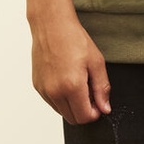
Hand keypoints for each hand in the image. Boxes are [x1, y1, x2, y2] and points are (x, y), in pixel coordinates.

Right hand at [30, 11, 110, 125]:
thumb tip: (105, 108)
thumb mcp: (96, 62)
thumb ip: (101, 88)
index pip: (85, 117)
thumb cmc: (73, 39)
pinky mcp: (37, 86)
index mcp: (72, 86)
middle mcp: (55, 91)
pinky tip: (66, 80)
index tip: (98, 102)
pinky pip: (52, 102)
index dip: (95, 113)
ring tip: (77, 83)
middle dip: (84, 111)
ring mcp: (44, 90)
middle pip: (73, 119)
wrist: (51, 25)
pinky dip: (61, 98)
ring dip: (72, 105)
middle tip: (90, 93)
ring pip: (62, 112)